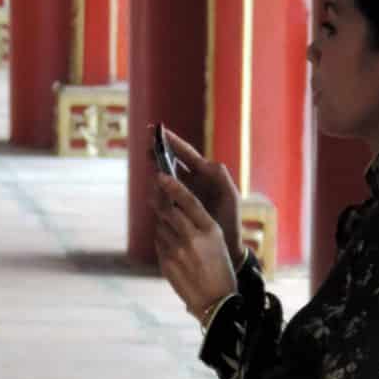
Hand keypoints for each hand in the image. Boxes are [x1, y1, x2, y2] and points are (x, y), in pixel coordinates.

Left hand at [151, 171, 238, 319]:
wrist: (215, 301)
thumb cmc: (220, 269)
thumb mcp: (217, 242)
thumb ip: (198, 224)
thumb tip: (175, 208)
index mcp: (210, 230)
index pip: (189, 202)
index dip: (174, 187)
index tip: (162, 175)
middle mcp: (193, 238)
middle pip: (169, 211)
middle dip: (159, 200)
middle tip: (154, 192)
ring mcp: (177, 251)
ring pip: (161, 226)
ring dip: (162, 222)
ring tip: (172, 229)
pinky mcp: (166, 262)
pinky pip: (159, 242)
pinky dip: (162, 238)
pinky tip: (172, 246)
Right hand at [156, 128, 242, 266]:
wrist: (225, 248)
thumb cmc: (231, 221)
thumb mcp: (230, 197)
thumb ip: (221, 177)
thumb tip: (208, 161)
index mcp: (205, 175)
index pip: (186, 153)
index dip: (172, 141)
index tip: (158, 130)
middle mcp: (191, 182)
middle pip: (170, 162)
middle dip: (158, 153)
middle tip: (147, 145)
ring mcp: (180, 195)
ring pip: (163, 179)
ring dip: (156, 172)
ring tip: (151, 167)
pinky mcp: (173, 210)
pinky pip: (162, 197)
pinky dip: (156, 192)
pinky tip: (153, 191)